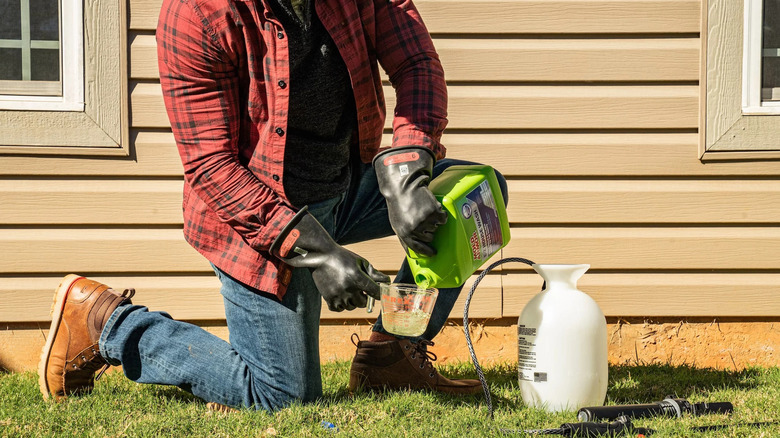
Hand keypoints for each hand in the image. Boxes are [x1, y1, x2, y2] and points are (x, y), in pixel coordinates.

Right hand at [270, 209, 388, 310]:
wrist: (320, 256)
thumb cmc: (343, 257)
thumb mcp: (361, 262)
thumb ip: (374, 274)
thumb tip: (387, 282)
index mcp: (358, 278)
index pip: (375, 293)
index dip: (379, 293)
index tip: (377, 290)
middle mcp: (348, 289)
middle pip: (363, 303)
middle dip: (364, 297)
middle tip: (360, 289)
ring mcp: (337, 295)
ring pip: (351, 307)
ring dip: (353, 301)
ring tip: (349, 289)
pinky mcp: (328, 298)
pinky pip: (339, 309)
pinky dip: (342, 305)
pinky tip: (342, 295)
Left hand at [373, 146, 446, 256]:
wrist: (403, 187)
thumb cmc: (399, 205)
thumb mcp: (397, 223)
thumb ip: (405, 237)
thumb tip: (411, 251)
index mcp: (405, 234)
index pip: (418, 248)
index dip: (427, 252)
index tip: (433, 253)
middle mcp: (415, 229)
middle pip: (429, 238)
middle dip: (428, 231)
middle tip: (423, 220)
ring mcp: (426, 221)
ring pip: (436, 227)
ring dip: (433, 220)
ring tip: (424, 210)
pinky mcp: (434, 212)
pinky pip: (443, 218)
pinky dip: (440, 214)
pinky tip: (432, 207)